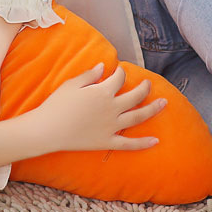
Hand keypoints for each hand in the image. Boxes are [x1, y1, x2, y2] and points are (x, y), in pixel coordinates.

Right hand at [36, 62, 166, 152]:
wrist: (48, 129)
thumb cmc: (56, 104)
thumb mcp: (70, 85)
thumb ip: (89, 76)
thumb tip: (103, 67)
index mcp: (102, 92)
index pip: (118, 79)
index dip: (121, 72)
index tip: (120, 71)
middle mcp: (112, 108)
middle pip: (135, 97)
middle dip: (144, 88)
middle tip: (149, 83)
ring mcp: (112, 126)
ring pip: (138, 117)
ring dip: (153, 110)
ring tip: (164, 103)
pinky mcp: (108, 141)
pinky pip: (129, 144)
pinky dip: (143, 143)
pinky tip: (156, 141)